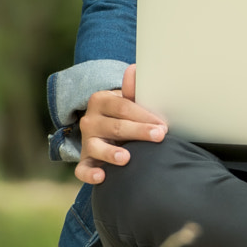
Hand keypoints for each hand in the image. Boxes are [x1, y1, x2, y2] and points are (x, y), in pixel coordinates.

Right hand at [75, 65, 167, 185]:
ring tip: (126, 158)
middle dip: (139, 132)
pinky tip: (102, 177)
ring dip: (111, 153)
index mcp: (101, 100)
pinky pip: (82, 169)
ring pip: (97, 147)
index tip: (163, 124)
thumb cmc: (125, 113)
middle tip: (159, 136)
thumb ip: (133, 88)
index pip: (123, 108)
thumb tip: (135, 69)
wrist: (108, 127)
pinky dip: (90, 174)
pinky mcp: (84, 160)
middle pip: (116, 127)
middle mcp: (90, 120)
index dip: (144, 116)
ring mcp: (86, 141)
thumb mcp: (128, 99)